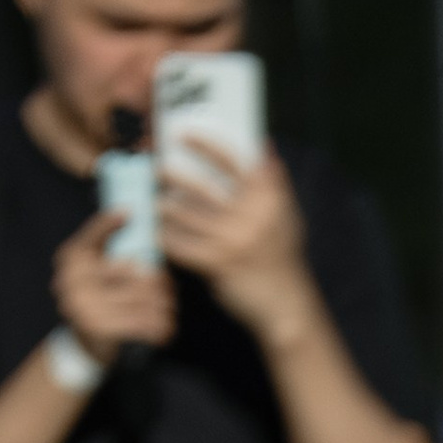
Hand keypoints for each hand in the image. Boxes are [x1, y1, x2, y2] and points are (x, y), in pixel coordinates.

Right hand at [50, 211, 173, 361]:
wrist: (86, 345)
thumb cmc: (103, 303)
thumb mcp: (101, 276)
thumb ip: (114, 257)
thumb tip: (141, 234)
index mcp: (72, 258)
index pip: (93, 236)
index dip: (109, 223)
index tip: (130, 212)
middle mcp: (71, 277)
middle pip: (130, 271)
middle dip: (156, 284)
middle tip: (169, 293)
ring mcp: (81, 302)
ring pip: (139, 298)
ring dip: (162, 308)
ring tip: (169, 313)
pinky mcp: (96, 326)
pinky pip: (139, 322)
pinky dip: (158, 327)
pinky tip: (166, 331)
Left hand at [156, 141, 313, 346]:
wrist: (287, 307)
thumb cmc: (283, 260)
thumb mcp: (287, 218)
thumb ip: (274, 182)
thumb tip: (264, 143)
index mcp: (267, 199)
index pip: (231, 160)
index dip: (204, 144)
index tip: (182, 135)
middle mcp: (249, 215)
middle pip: (199, 185)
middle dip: (171, 175)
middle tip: (156, 170)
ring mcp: (231, 239)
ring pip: (183, 213)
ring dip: (164, 207)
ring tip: (157, 204)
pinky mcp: (216, 262)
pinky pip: (180, 243)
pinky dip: (166, 238)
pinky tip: (160, 235)